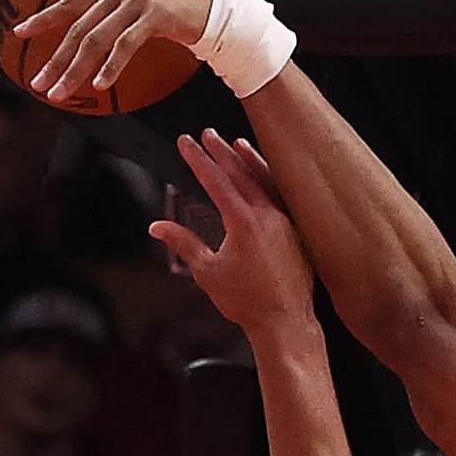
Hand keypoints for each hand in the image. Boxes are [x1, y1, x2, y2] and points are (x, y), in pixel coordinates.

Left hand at [13, 0, 220, 102]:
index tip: (21, 34)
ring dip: (75, 71)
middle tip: (38, 83)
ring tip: (60, 93)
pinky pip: (126, 46)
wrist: (216, 6)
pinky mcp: (156, 16)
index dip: (44, 19)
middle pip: (80, 27)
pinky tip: (99, 85)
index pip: (70, 1)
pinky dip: (112, 67)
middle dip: (56, 59)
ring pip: (97, 40)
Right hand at [150, 131, 316, 332]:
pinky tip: (266, 177)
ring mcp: (286, 221)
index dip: (198, 159)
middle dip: (221, 152)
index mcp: (243, 221)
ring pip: (266, 180)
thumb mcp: (207, 271)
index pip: (216, 180)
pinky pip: (281, 195)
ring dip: (250, 160)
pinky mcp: (296, 231)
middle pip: (241, 172)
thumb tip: (158, 228)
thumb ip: (183, 243)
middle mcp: (267, 215)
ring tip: (238, 144)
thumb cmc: (248, 301)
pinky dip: (270, 181)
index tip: (186, 143)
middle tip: (207, 135)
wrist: (284, 320)